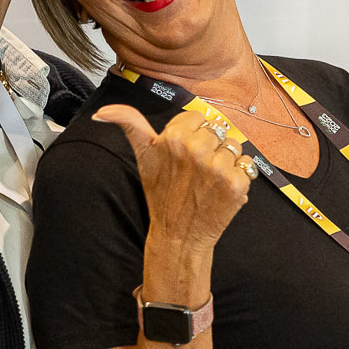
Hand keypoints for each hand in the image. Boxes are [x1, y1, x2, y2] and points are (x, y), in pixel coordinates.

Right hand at [94, 105, 251, 251]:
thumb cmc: (161, 194)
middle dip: (210, 146)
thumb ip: (128, 124)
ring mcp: (218, 167)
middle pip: (217, 130)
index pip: (197, 117)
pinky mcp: (236, 184)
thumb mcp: (143, 156)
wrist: (179, 235)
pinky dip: (239, 175)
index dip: (192, 134)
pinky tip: (221, 188)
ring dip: (226, 160)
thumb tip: (101, 113)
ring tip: (209, 179)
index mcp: (173, 138)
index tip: (184, 154)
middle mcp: (196, 150)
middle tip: (196, 170)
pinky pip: (247, 164)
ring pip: (233, 145)